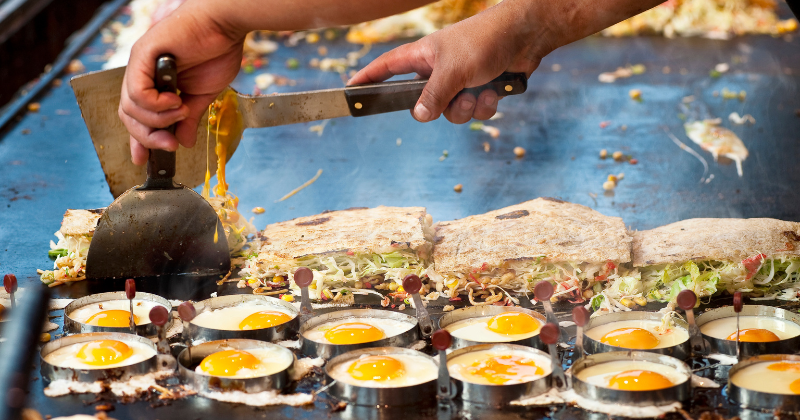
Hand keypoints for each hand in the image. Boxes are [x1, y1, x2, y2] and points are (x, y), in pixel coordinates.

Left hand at [118, 1, 244, 164]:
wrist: (225, 25)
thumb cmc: (217, 51)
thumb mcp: (203, 95)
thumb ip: (189, 118)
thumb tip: (184, 142)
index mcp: (156, 82)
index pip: (138, 116)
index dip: (139, 140)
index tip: (145, 162)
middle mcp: (142, 73)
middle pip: (129, 116)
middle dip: (148, 137)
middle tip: (170, 144)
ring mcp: (140, 64)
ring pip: (131, 108)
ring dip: (157, 119)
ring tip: (180, 111)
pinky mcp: (143, 55)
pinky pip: (138, 94)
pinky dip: (156, 105)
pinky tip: (175, 100)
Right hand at [348, 0, 555, 123]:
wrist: (526, 37)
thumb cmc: (484, 41)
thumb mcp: (452, 71)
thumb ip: (433, 96)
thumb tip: (419, 116)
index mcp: (423, 56)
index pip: (387, 68)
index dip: (369, 78)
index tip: (351, 89)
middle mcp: (438, 69)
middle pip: (424, 103)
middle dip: (442, 107)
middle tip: (453, 97)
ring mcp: (460, 80)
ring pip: (452, 111)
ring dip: (468, 107)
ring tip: (481, 90)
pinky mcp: (480, 88)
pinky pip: (474, 110)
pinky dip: (486, 105)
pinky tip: (497, 89)